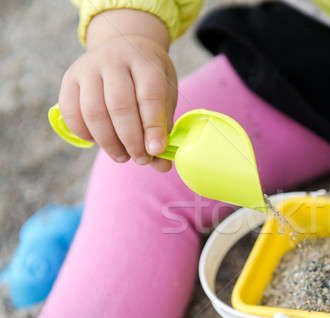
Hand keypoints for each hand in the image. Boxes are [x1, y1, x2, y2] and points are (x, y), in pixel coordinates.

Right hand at [58, 9, 176, 171]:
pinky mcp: (69, 78)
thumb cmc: (148, 79)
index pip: (149, 95)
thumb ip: (163, 128)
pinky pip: (72, 113)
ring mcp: (88, 67)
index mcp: (145, 62)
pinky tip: (100, 142)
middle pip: (119, 106)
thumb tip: (161, 165)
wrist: (123, 45)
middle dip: (131, 140)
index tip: (157, 151)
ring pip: (93, 112)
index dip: (153, 127)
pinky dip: (85, 134)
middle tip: (141, 159)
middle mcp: (114, 60)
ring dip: (109, 142)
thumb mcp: (166, 95)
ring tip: (124, 156)